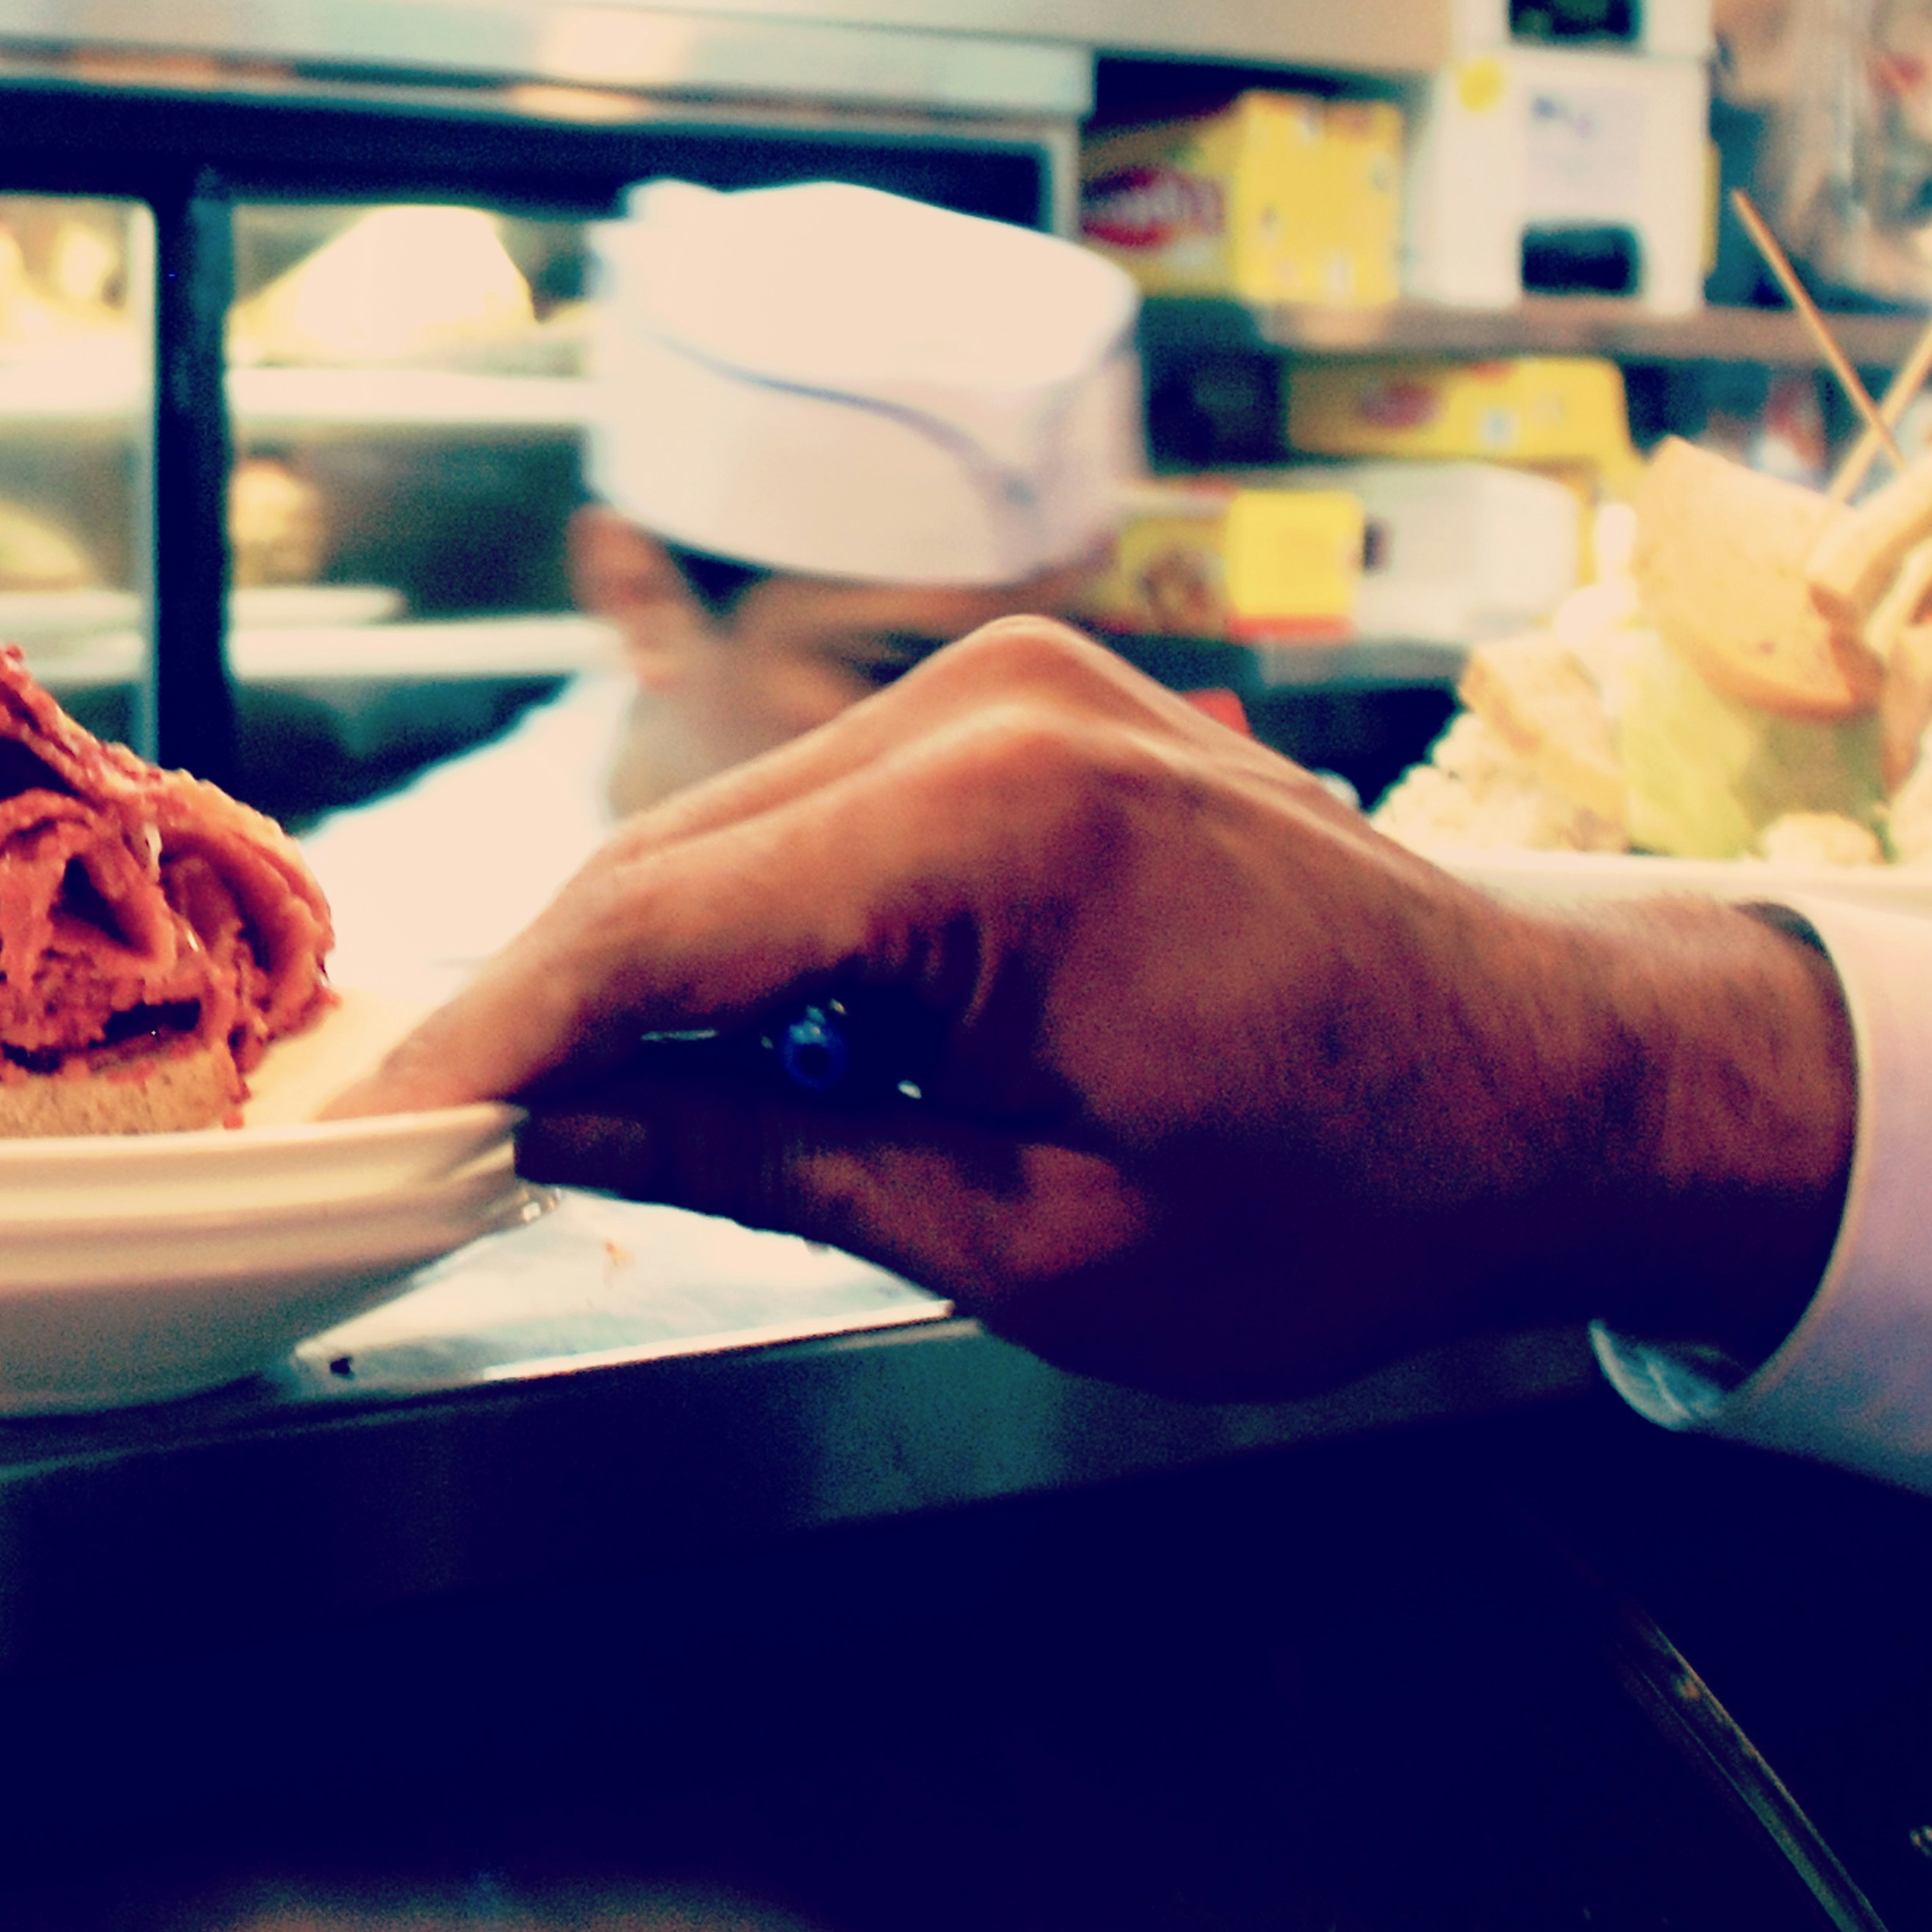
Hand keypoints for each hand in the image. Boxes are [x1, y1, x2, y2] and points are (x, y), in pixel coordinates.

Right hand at [333, 621, 1854, 1396]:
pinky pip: (808, 824)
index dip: (491, 1043)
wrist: (1566, 1085)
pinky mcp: (1015, 711)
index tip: (365, 1133)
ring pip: (720, 844)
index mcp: (1007, 832)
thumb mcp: (1040, 1243)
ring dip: (632, 981)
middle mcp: (989, 709)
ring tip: (541, 1126)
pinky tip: (700, 1055)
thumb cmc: (1358, 1194)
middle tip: (404, 1144)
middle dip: (533, 1013)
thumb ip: (765, 1167)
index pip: (657, 936)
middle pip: (664, 871)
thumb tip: (544, 1137)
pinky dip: (735, 939)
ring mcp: (1004, 688)